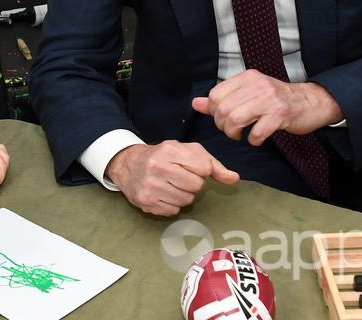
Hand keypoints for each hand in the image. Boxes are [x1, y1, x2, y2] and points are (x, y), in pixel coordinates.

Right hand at [104, 141, 238, 215]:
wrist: (128, 164)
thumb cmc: (163, 156)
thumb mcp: (187, 151)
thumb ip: (213, 164)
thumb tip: (234, 179)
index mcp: (170, 150)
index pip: (204, 168)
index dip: (201, 170)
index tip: (191, 167)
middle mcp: (158, 168)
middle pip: (196, 187)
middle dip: (193, 184)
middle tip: (180, 177)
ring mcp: (151, 187)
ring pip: (186, 201)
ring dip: (183, 195)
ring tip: (171, 185)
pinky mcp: (146, 203)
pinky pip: (173, 211)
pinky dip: (172, 205)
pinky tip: (163, 194)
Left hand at [191, 70, 342, 144]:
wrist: (310, 102)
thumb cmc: (277, 100)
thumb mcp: (249, 94)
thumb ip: (222, 99)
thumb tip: (196, 103)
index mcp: (247, 77)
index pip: (215, 94)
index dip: (214, 112)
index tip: (223, 119)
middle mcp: (257, 85)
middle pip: (223, 109)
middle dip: (223, 126)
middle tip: (233, 131)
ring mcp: (269, 99)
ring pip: (235, 119)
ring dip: (235, 133)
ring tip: (241, 135)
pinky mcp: (280, 115)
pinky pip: (256, 133)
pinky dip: (254, 140)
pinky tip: (258, 138)